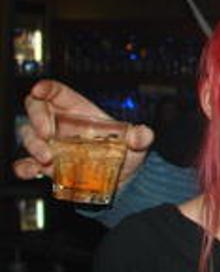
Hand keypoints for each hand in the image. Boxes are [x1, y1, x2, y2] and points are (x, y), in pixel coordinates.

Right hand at [13, 79, 153, 185]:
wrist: (123, 183)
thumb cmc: (125, 155)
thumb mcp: (137, 144)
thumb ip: (141, 136)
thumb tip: (143, 135)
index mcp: (78, 111)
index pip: (56, 92)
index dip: (45, 88)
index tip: (39, 90)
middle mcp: (60, 125)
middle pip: (35, 109)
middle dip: (36, 117)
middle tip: (47, 133)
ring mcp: (50, 145)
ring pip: (28, 135)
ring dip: (33, 145)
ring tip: (48, 158)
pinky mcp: (46, 167)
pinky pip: (25, 164)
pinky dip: (24, 167)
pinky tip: (32, 170)